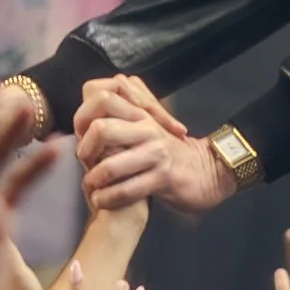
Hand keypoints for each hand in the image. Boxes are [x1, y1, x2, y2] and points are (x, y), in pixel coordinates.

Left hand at [76, 84, 232, 213]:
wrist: (208, 171)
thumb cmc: (172, 149)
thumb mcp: (152, 121)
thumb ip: (133, 102)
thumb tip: (107, 87)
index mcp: (140, 112)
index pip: (101, 98)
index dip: (82, 117)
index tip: (80, 135)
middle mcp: (147, 128)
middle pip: (101, 129)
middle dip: (85, 150)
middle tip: (84, 162)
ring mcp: (156, 153)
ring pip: (112, 165)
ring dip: (94, 180)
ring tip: (90, 187)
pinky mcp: (163, 177)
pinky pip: (127, 189)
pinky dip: (108, 198)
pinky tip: (101, 201)